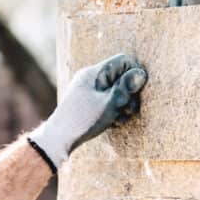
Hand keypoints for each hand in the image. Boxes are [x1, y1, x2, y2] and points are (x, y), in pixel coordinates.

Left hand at [29, 54, 147, 169]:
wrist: (58, 138)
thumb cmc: (83, 120)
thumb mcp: (109, 103)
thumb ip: (125, 87)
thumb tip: (141, 73)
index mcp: (94, 73)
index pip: (123, 61)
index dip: (134, 73)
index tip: (137, 91)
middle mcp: (91, 77)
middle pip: (121, 76)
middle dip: (129, 93)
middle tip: (127, 110)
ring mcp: (88, 89)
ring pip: (115, 90)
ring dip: (123, 104)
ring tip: (119, 118)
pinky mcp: (87, 101)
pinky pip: (107, 99)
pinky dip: (113, 109)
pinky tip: (113, 122)